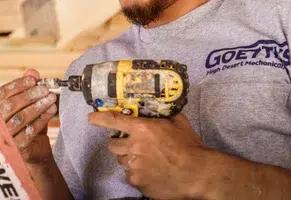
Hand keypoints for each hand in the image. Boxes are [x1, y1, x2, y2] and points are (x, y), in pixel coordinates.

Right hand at [0, 69, 58, 164]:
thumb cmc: (28, 126)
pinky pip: (30, 131)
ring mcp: (5, 136)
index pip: (3, 93)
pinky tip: (51, 111)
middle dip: (30, 95)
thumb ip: (28, 89)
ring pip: (20, 118)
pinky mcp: (16, 147)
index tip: (33, 80)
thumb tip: (32, 72)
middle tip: (45, 90)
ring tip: (51, 99)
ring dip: (38, 106)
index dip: (18, 85)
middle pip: (11, 105)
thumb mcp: (28, 106)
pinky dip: (42, 119)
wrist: (34, 152)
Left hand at [89, 111, 206, 199]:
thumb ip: (165, 115)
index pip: (113, 121)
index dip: (99, 119)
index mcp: (142, 129)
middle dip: (119, 145)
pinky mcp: (139, 182)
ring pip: (121, 162)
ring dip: (128, 160)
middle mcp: (134, 147)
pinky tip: (150, 173)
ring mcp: (135, 166)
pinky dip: (136, 175)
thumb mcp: (179, 124)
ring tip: (144, 161)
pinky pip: (130, 177)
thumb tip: (162, 108)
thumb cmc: (191, 147)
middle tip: (131, 146)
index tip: (91, 118)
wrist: (199, 174)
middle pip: (112, 145)